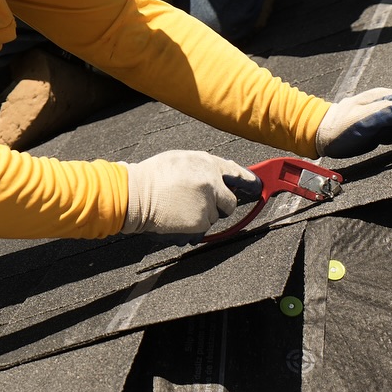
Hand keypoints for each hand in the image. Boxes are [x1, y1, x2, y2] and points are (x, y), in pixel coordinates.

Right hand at [121, 150, 259, 237]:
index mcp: (207, 165)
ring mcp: (206, 205)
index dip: (249, 182)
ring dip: (201, 216)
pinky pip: (202, 231)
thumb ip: (203, 167)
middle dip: (218, 205)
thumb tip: (219, 177)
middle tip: (197, 203)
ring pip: (213, 218)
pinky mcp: (199, 224)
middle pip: (229, 203)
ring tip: (179, 208)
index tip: (257, 187)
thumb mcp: (180, 160)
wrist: (134, 196)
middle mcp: (211, 184)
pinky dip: (191, 229)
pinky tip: (176, 219)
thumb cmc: (152, 177)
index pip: (236, 173)